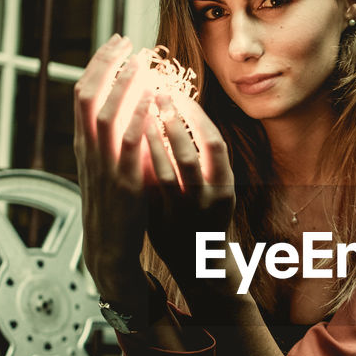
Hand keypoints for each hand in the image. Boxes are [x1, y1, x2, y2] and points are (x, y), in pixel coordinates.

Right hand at [73, 35, 154, 301]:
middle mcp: (89, 151)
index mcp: (85, 145)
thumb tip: (126, 105)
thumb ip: (111, 139)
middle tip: (126, 41)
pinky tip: (151, 103)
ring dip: (122, 86)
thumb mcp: (106, 167)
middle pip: (89, 95)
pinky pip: (128, 146)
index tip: (116, 42)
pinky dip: (137, 121)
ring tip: (139, 62)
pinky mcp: (124, 183)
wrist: (108, 249)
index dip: (99, 64)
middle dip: (107, 64)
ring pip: (106, 115)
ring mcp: (104, 166)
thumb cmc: (113, 207)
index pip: (84, 93)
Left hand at [140, 91, 235, 291]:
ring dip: (154, 140)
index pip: (214, 142)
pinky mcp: (164, 219)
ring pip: (168, 170)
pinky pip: (150, 188)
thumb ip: (203, 156)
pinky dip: (141, 164)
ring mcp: (185, 209)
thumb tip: (186, 113)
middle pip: (192, 152)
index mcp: (224, 183)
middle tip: (158, 94)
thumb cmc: (205, 213)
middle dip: (175, 121)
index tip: (180, 94)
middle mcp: (208, 197)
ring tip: (141, 114)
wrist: (200, 261)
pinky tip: (131, 145)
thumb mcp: (214, 184)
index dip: (197, 116)